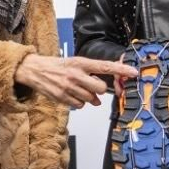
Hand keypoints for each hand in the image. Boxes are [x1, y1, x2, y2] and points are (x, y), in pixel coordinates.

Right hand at [16, 54, 137, 108]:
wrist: (34, 70)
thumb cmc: (57, 66)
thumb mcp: (74, 62)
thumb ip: (90, 72)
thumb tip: (104, 87)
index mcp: (80, 62)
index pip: (105, 66)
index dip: (121, 70)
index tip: (133, 72)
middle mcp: (75, 74)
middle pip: (100, 88)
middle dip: (99, 90)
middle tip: (93, 87)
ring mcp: (68, 87)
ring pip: (90, 99)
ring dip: (89, 97)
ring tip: (79, 90)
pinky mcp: (62, 97)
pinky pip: (79, 105)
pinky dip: (79, 103)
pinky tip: (72, 95)